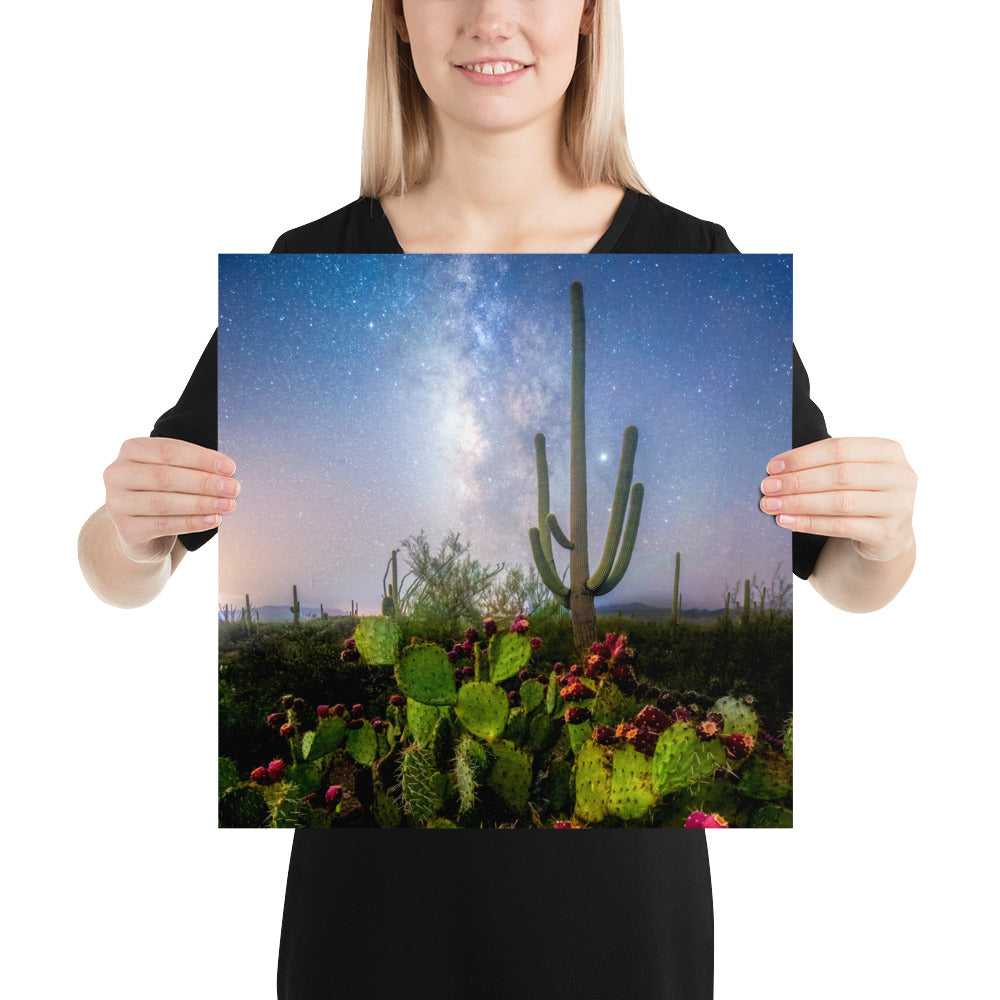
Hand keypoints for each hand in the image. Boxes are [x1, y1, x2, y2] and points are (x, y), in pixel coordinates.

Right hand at [103, 438, 239, 561]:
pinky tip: (213, 520)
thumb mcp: (174, 473)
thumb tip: (227, 472)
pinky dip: (192, 522)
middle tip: (233, 488)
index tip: (229, 467)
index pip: (168, 450)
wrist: (141, 532)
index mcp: (131, 450)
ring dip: (201, 503)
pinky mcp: (126, 529)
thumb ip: (193, 468)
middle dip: (204, 482)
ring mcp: (117, 503)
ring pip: (164, 502)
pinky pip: (164, 525)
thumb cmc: (163, 493)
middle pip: (165, 476)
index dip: (201, 458)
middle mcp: (117, 474)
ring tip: (228, 505)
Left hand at [759, 437, 916, 562]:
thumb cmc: (860, 495)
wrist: (887, 535)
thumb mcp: (853, 472)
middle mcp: (901, 476)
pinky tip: (786, 521)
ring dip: (799, 503)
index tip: (772, 467)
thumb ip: (825, 464)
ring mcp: (899, 506)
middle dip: (797, 481)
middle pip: (839, 475)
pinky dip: (809, 523)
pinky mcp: (888, 533)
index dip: (803, 457)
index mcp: (889, 451)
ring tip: (771, 505)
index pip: (840, 448)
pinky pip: (840, 527)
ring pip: (839, 502)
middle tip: (767, 487)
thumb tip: (776, 470)